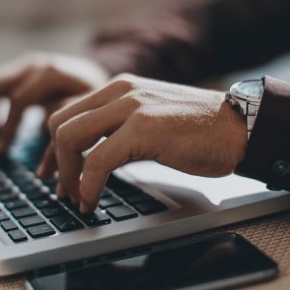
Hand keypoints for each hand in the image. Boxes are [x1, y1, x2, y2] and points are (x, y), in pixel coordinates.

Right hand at [0, 52, 109, 152]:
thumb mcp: (89, 118)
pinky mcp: (16, 69)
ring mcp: (23, 64)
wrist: (99, 79)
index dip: (9, 128)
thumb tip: (43, 173)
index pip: (19, 100)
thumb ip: (65, 138)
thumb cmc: (98, 102)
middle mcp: (34, 64)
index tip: (2, 152)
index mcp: (52, 73)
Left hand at [38, 74, 247, 212]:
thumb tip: (91, 156)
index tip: (50, 172)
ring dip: (66, 174)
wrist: (239, 127)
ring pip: (70, 137)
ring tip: (75, 198)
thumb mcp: (150, 119)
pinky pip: (97, 160)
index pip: (67, 112)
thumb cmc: (199, 130)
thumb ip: (119, 127)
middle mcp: (120, 91)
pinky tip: (91, 201)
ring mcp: (131, 107)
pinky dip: (87, 185)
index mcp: (119, 88)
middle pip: (59, 123)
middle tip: (60, 189)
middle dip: (53, 160)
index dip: (52, 147)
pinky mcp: (143, 129)